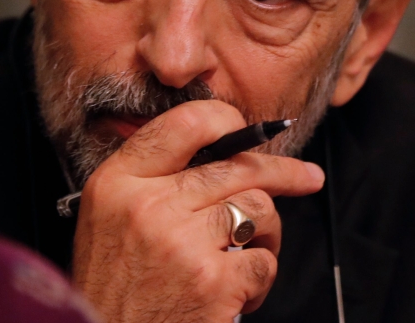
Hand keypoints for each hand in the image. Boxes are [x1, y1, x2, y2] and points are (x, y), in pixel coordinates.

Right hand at [71, 99, 325, 321]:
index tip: (247, 131)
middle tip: (306, 177)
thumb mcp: (107, 219)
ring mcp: (182, 243)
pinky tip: (238, 292)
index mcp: (117, 182)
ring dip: (265, 232)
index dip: (225, 121)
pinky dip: (259, 278)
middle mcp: (148, 205)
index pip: (183, 123)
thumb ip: (149, 179)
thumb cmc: (111, 289)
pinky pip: (264, 260)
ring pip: (258, 208)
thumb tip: (217, 152)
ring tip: (249, 253)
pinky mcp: (213, 282)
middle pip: (236, 166)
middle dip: (281, 172)